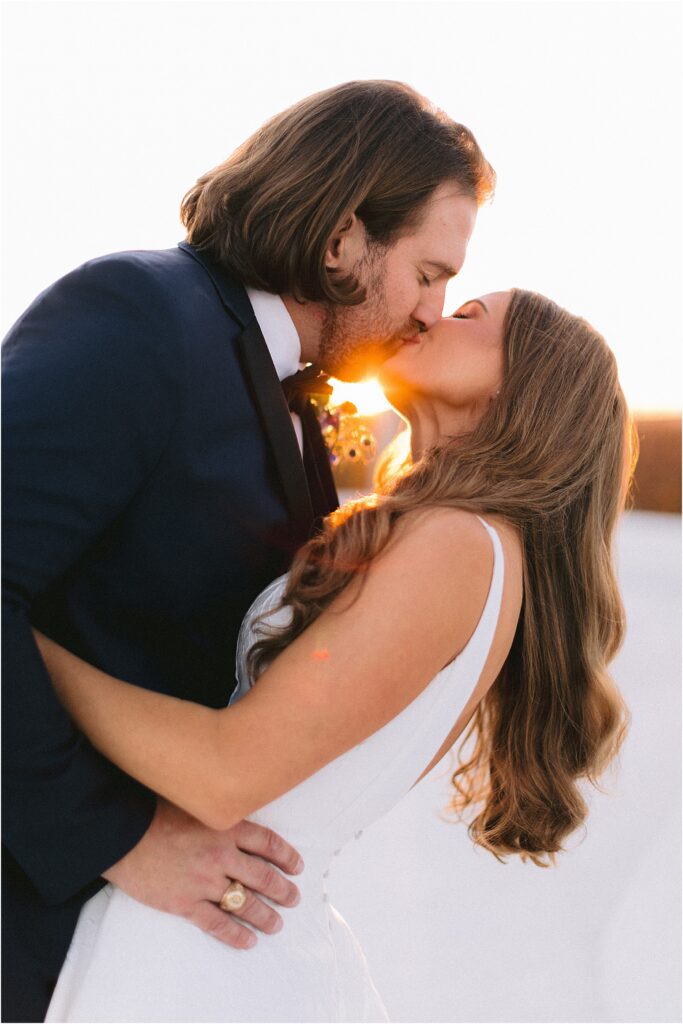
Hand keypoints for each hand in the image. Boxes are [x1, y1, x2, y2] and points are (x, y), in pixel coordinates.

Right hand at [102, 798, 302, 948]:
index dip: (286, 856)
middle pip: (263, 876)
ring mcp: (204, 881)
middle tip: (294, 898)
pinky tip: (248, 940)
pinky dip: (236, 934)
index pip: (267, 843)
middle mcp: (221, 855)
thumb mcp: (193, 802)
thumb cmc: (153, 811)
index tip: (296, 866)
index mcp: (225, 826)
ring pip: (246, 903)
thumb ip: (217, 810)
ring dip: (265, 915)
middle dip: (283, 889)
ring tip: (277, 923)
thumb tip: (235, 810)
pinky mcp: (185, 903)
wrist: (120, 834)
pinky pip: (217, 924)